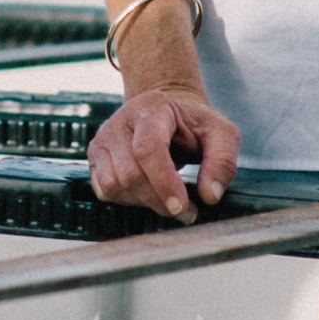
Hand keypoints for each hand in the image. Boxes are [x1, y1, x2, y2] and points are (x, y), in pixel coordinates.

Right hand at [91, 85, 240, 222]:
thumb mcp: (221, 134)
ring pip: (114, 185)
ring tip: (168, 198)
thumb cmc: (195, 125)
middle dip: (158, 200)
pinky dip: (128, 200)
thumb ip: (223, 162)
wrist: (168, 113)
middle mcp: (121, 120)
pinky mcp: (95, 156)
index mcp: (152, 107)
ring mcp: (104, 138)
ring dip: (144, 202)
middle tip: (186, 212)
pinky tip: (148, 193)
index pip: (148, 148)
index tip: (181, 207)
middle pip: (130, 173)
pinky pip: (104, 190)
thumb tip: (210, 196)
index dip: (163, 182)